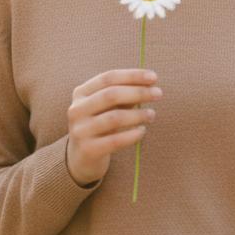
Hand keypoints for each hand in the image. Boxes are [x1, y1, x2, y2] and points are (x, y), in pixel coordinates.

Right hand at [65, 69, 162, 186]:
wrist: (82, 158)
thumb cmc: (100, 126)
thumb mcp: (107, 107)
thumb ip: (123, 95)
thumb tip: (148, 84)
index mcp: (81, 93)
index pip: (108, 78)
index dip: (132, 76)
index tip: (154, 77)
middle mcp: (77, 110)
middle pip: (111, 95)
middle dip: (138, 92)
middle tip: (158, 93)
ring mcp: (80, 130)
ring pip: (114, 118)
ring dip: (138, 114)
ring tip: (152, 114)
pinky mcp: (88, 150)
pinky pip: (115, 140)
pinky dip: (132, 134)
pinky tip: (142, 131)